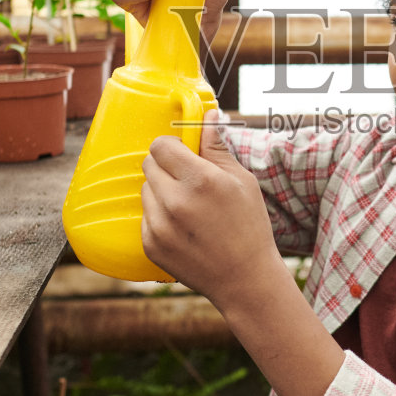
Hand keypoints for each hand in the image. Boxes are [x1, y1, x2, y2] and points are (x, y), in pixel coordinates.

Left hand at [141, 108, 344, 395]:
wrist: (245, 280)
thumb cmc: (249, 226)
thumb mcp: (242, 181)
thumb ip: (218, 148)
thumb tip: (209, 115)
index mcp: (200, 180)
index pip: (161, 145)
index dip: (172, 146)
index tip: (183, 154)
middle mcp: (175, 201)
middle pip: (149, 165)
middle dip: (166, 167)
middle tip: (188, 181)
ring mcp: (159, 226)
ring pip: (146, 190)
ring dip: (161, 192)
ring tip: (189, 208)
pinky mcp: (151, 245)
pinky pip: (145, 217)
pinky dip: (160, 217)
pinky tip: (184, 229)